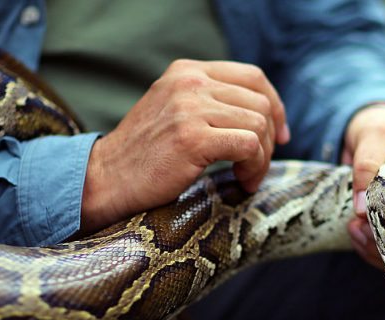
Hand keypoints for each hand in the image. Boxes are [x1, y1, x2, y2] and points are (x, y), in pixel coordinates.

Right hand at [80, 59, 289, 232]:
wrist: (105, 179)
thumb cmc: (142, 157)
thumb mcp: (173, 112)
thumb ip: (208, 103)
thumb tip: (261, 115)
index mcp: (187, 72)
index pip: (253, 77)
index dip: (275, 106)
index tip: (279, 136)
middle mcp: (190, 82)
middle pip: (260, 102)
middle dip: (269, 139)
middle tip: (256, 167)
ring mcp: (190, 108)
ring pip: (258, 124)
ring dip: (261, 158)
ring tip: (246, 178)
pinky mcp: (192, 138)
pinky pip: (249, 146)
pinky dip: (254, 167)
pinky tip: (241, 182)